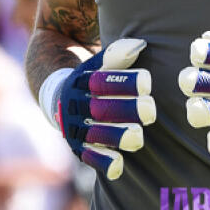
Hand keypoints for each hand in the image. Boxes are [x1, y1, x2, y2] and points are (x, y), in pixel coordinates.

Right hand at [40, 38, 154, 180]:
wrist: (60, 99)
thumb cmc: (94, 80)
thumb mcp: (99, 64)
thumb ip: (117, 55)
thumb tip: (140, 45)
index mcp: (80, 82)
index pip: (101, 81)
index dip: (124, 81)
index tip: (147, 82)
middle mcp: (74, 106)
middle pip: (100, 109)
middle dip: (127, 110)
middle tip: (150, 110)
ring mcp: (75, 128)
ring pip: (96, 134)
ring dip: (118, 136)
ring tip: (137, 135)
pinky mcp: (78, 148)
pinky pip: (90, 156)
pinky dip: (103, 161)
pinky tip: (118, 165)